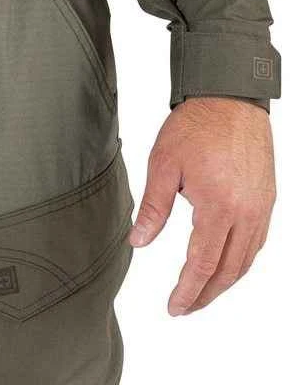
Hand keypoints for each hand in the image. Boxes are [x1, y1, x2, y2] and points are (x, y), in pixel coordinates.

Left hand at [130, 97, 274, 314]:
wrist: (230, 98)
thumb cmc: (196, 126)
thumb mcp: (164, 164)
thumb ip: (153, 207)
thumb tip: (138, 242)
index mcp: (219, 207)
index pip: (203, 264)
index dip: (188, 290)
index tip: (174, 306)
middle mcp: (247, 214)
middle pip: (228, 271)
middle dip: (206, 294)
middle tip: (185, 307)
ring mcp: (261, 208)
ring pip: (246, 260)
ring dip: (225, 282)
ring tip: (202, 292)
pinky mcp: (267, 199)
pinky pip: (257, 242)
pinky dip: (241, 260)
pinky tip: (227, 263)